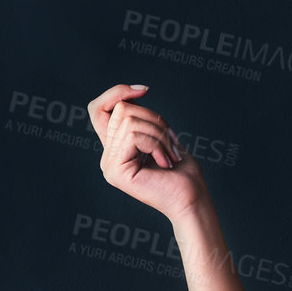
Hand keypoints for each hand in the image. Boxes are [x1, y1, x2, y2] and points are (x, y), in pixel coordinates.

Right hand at [87, 83, 205, 223]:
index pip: (99, 108)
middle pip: (121, 110)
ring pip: (128, 121)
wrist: (192, 199)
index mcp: (117, 148)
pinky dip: (156, 143)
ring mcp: (109, 164)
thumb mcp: (162, 136)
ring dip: (159, 134)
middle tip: (171, 143)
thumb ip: (143, 119)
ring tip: (169, 156)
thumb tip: (131, 94)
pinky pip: (133, 136)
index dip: (117, 92)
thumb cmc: (183, 172)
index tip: (144, 90)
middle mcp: (108, 156)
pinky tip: (165, 162)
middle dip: (154, 119)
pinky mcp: (115, 171)